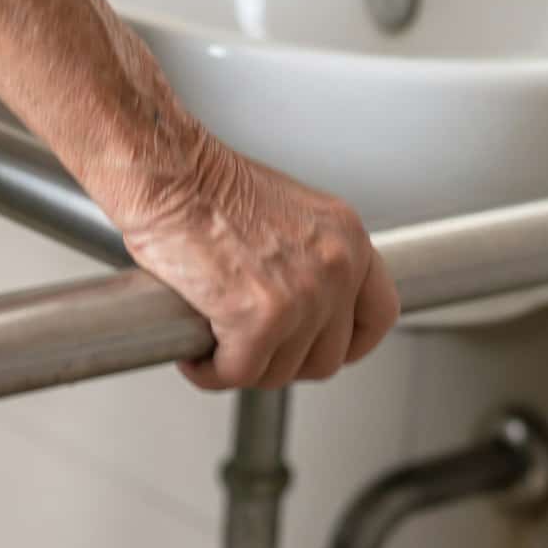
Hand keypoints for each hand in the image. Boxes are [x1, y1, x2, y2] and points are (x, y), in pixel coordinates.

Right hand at [116, 128, 399, 390]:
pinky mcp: (258, 318)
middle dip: (282, 362)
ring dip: (242, 367)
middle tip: (248, 349)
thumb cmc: (206, 185)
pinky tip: (194, 354)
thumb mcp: (286, 214)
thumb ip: (306, 259)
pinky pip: (238, 373)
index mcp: (347, 237)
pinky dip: (210, 372)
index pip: (378, 315)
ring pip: (279, 372)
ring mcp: (302, 295)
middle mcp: (336, 266)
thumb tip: (296, 304)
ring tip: (214, 344)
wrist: (168, 174)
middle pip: (327, 357)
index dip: (347, 344)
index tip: (320, 349)